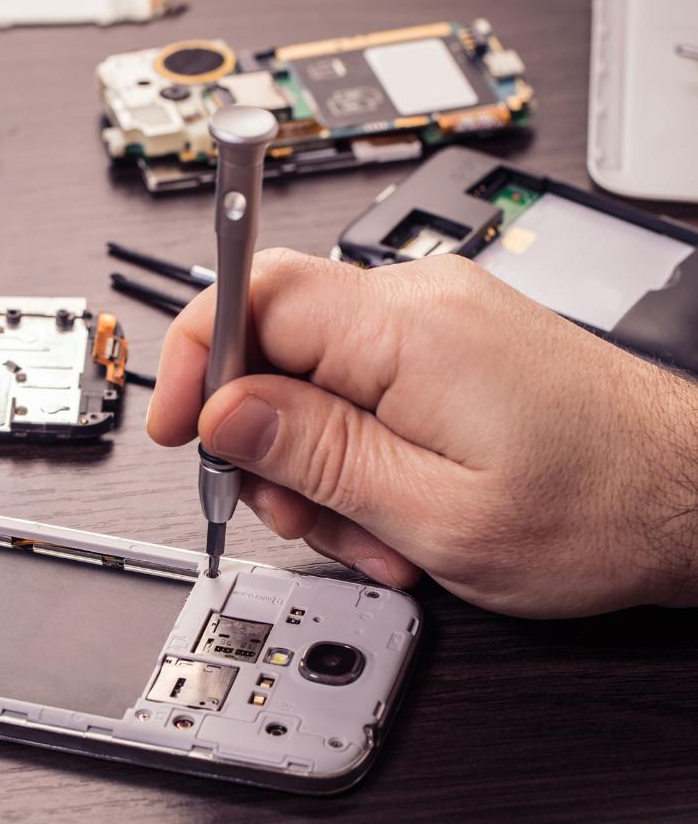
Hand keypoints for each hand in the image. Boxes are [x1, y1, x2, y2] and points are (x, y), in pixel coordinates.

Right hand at [148, 249, 697, 617]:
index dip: (193, 356)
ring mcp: (436, 322)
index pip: (252, 294)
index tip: (176, 424)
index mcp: (407, 329)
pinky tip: (391, 508)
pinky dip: (355, 451)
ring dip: (315, 463)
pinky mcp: (447, 347)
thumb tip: (222, 411)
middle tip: (292, 509)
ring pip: (312, 378)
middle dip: (263, 438)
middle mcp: (418, 303)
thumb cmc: (597, 508)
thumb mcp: (433, 511)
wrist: (690, 497)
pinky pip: (360, 386)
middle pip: (274, 345)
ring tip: (369, 530)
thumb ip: (315, 454)